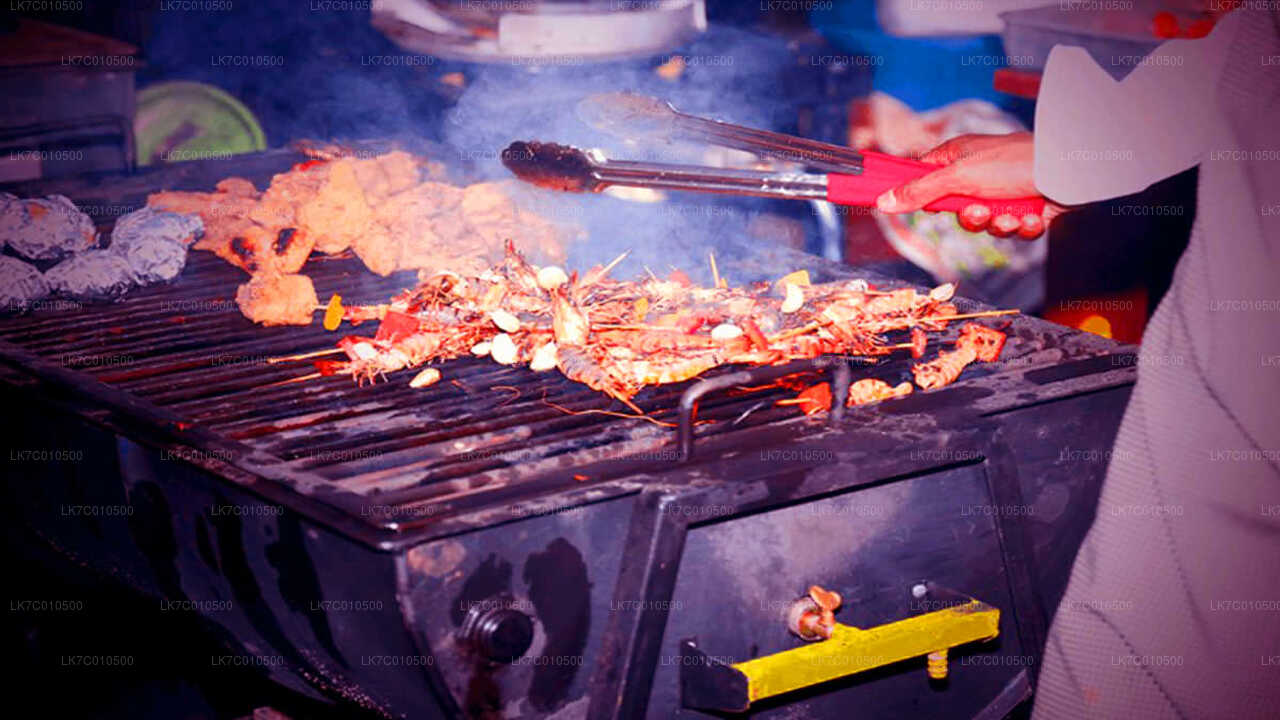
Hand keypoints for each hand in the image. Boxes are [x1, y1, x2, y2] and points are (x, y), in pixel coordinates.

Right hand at [874, 132, 1063, 238]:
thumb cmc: (1014, 161)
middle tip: (978, 209)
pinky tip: (1033, 215)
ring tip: (1011, 212)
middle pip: (953, 211)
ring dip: (997, 224)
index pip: (922, 177)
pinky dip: (1022, 227)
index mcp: (958, 157)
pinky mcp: (1024, 210)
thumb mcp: (959, 176)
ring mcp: (1002, 193)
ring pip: (983, 225)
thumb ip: (921, 191)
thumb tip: (883, 201)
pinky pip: (1012, 231)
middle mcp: (978, 175)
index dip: (914, 194)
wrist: (1068, 172)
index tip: (900, 205)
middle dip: (969, 217)